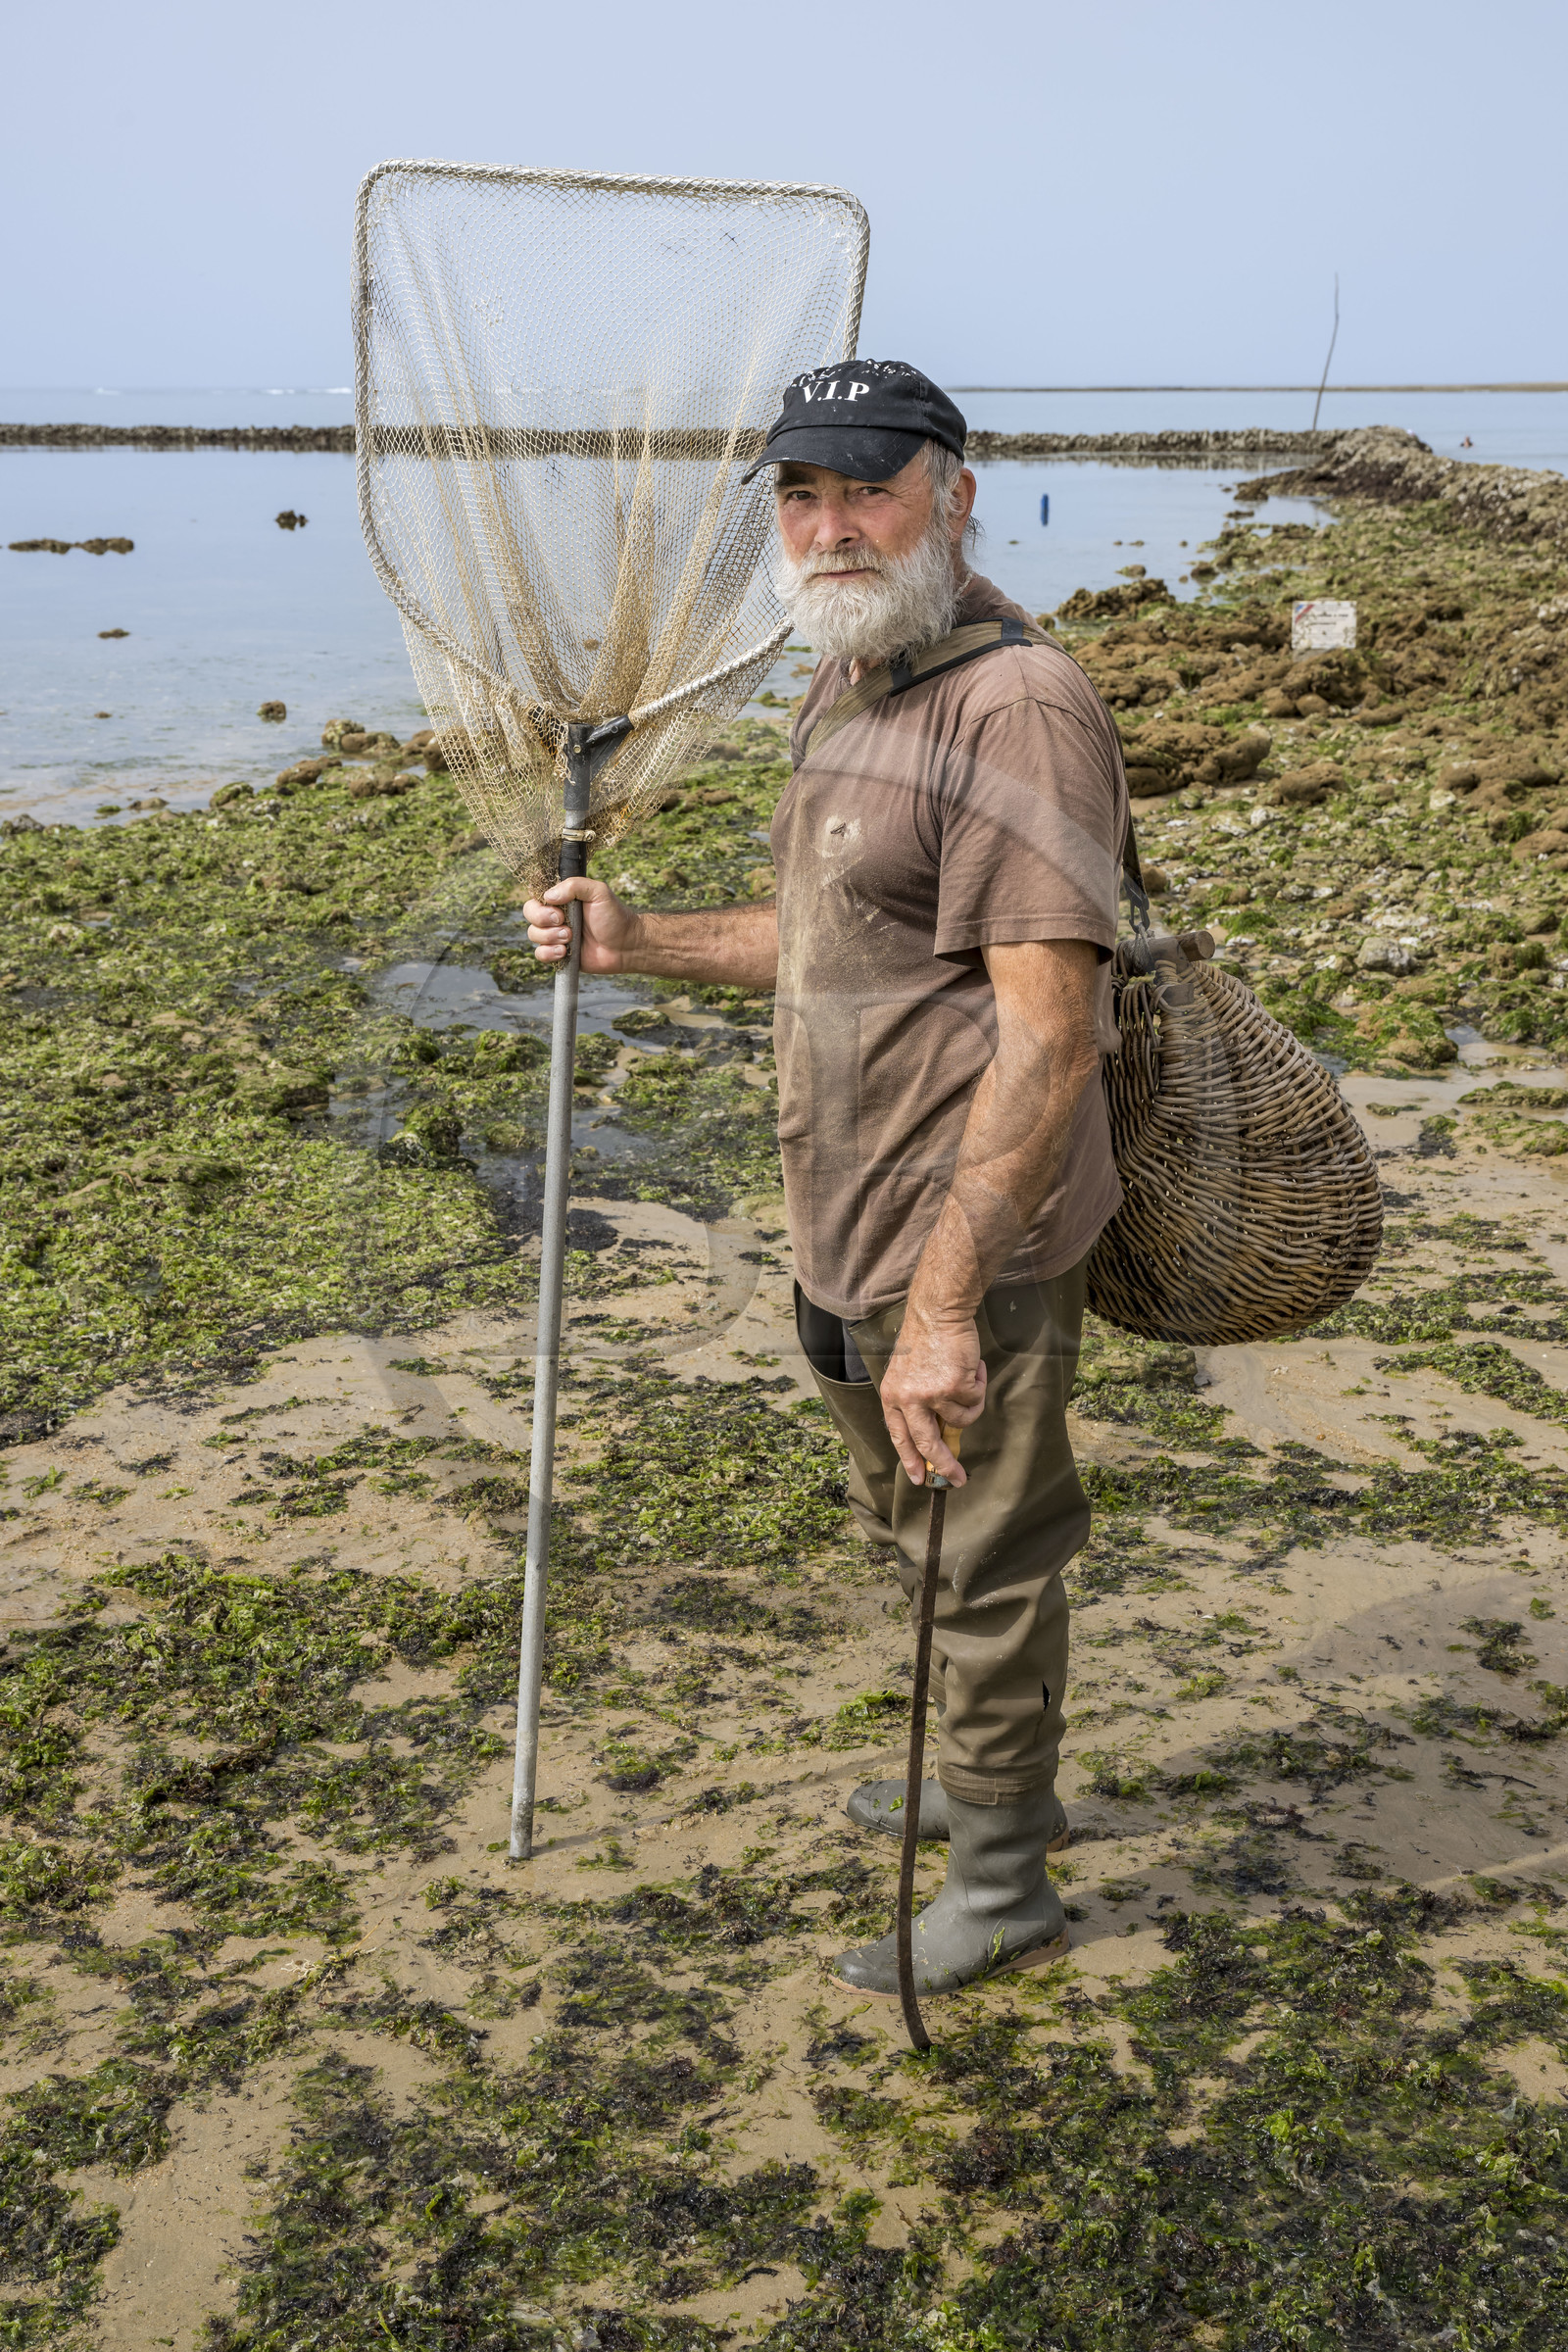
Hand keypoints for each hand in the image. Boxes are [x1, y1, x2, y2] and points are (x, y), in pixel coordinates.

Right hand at [522, 876, 639, 971]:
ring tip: (570, 938)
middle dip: (544, 921)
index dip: (541, 904)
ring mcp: (556, 935)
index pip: (536, 896)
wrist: (626, 945)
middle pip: (530, 914)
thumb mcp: (598, 892)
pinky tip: (564, 952)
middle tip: (566, 924)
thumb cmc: (615, 917)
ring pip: (533, 934)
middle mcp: (556, 916)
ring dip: (549, 937)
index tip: (558, 909)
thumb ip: (574, 886)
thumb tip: (548, 896)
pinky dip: (548, 953)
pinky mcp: (559, 954)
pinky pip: (540, 954)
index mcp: (562, 899)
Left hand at [878, 1308, 984, 1486]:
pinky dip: (978, 1384)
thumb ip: (917, 1403)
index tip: (919, 1479)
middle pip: (927, 1444)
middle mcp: (908, 1398)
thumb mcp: (908, 1374)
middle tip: (957, 1479)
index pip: (899, 1436)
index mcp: (892, 1396)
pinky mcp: (954, 1387)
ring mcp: (931, 1394)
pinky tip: (972, 1366)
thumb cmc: (926, 1339)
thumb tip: (939, 1435)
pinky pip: (975, 1401)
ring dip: (970, 1403)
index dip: (910, 1460)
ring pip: (961, 1420)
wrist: (938, 1312)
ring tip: (967, 1378)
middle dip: (944, 1465)